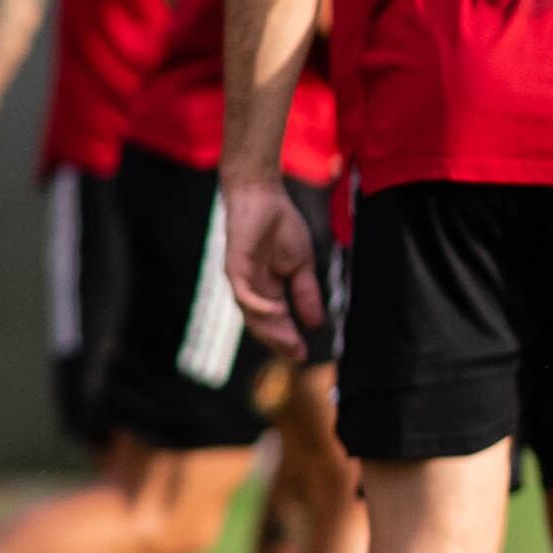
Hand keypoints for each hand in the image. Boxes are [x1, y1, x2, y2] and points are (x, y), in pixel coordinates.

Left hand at [221, 178, 323, 361]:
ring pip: (252, 315)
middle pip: (262, 324)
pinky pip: (244, 295)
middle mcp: (252, 289)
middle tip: (297, 355)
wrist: (263, 197)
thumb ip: (306, 293)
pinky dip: (259, 307)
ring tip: (290, 342)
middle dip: (280, 341)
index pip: (277, 320)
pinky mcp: (235, 269)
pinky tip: (278, 313)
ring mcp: (242, 280)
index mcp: (268, 289)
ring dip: (270, 330)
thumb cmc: (280, 226)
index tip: (304, 354)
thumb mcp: (302, 265)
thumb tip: (316, 322)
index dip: (290, 338)